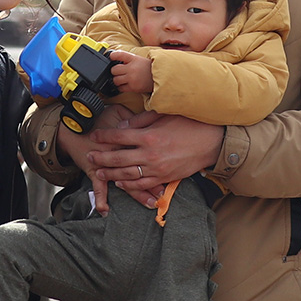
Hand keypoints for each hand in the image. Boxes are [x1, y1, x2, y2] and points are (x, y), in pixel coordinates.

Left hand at [85, 112, 223, 208]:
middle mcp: (150, 154)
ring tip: (98, 172)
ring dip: (110, 173)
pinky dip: (129, 184)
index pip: (119, 136)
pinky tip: (119, 182)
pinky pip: (142, 184)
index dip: (104, 136)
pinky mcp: (165, 178)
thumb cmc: (189, 125)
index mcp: (149, 136)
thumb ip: (141, 121)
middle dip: (101, 157)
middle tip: (89, 156)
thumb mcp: (164, 116)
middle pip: (118, 158)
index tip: (94, 136)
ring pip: (127, 174)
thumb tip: (122, 126)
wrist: (211, 142)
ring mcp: (157, 169)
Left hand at [108, 50, 153, 94]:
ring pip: (115, 80)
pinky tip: (124, 85)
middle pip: (114, 70)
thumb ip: (129, 59)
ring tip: (121, 79)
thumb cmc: (150, 68)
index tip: (111, 57)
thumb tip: (117, 59)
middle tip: (118, 72)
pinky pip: (121, 88)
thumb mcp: (140, 59)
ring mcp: (132, 78)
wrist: (161, 76)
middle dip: (115, 71)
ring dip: (117, 80)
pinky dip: (121, 87)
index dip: (112, 56)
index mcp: (134, 59)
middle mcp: (132, 68)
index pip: (119, 55)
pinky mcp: (133, 87)